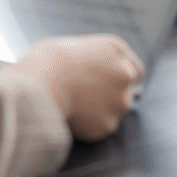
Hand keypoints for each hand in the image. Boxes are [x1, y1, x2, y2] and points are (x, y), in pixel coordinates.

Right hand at [16, 33, 143, 140]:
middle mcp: (126, 74)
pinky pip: (100, 129)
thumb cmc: (48, 61)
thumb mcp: (76, 48)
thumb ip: (93, 62)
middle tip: (86, 101)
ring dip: (100, 113)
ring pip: (114, 111)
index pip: (133, 70)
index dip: (119, 81)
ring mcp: (120, 100)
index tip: (108, 89)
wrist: (42, 82)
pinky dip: (88, 128)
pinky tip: (71, 118)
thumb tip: (91, 76)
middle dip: (111, 98)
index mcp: (117, 49)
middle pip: (127, 92)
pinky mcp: (109, 124)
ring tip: (73, 107)